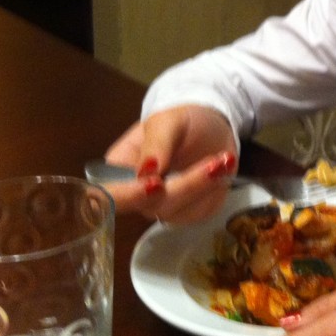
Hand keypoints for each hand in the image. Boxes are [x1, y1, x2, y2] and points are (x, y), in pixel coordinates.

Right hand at [103, 105, 238, 223]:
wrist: (211, 129)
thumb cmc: (183, 121)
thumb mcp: (167, 121)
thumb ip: (156, 144)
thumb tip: (147, 172)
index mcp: (119, 169)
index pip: (110, 194)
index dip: (129, 195)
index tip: (156, 184)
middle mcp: (136, 195)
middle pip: (150, 206)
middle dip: (185, 186)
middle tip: (214, 164)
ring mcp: (162, 208)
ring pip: (178, 212)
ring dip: (205, 186)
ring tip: (224, 159)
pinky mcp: (188, 213)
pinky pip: (199, 212)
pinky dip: (214, 191)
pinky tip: (225, 168)